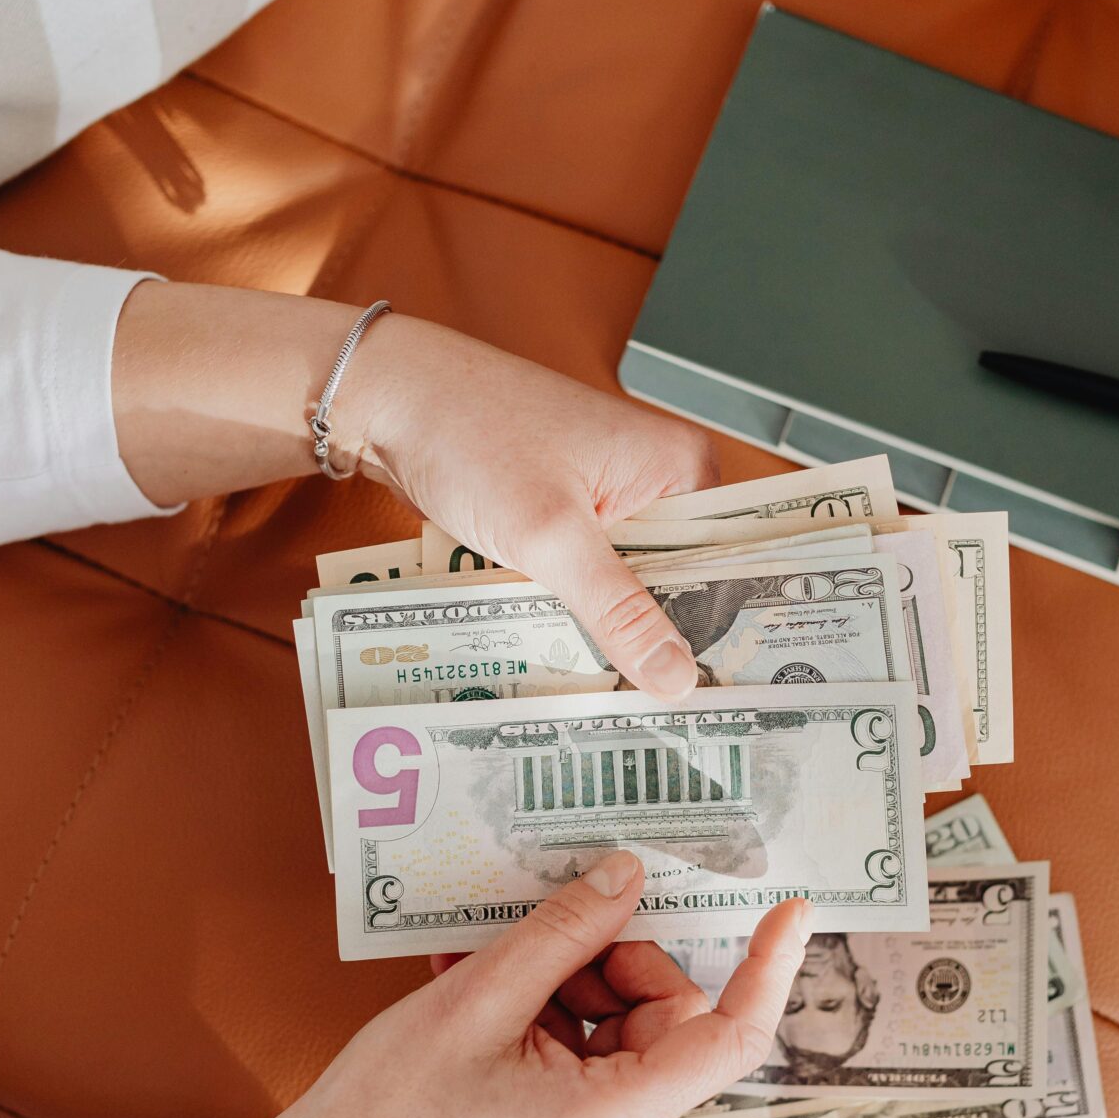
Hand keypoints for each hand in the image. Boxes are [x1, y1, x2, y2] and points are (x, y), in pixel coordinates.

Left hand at [111, 283, 717, 694]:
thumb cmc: (471, 436)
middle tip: (673, 719)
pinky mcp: (569, 510)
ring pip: (634, 583)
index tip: (725, 700)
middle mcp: (658, 476)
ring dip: (619, 630)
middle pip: (683, 579)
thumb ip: (618, 611)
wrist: (389, 398)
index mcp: (680, 465)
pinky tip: (578, 660)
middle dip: (667, 641)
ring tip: (627, 703)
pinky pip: (594, 572)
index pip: (729, 561)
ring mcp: (612, 493)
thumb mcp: (550, 535)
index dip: (726, 632)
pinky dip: (581, 609)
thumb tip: (679, 679)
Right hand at [188, 853, 808, 1117]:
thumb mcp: (476, 1000)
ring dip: (568, 984)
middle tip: (538, 937)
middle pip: (668, 1018)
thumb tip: (629, 875)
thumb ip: (563, 933)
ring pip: (627, 1030)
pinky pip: (592, 1057)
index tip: (791, 907)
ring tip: (484, 967)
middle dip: (612, 962)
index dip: (767, 968)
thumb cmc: (390, 1110)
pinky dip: (549, 1016)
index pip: (729, 1038)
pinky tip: (484, 992)